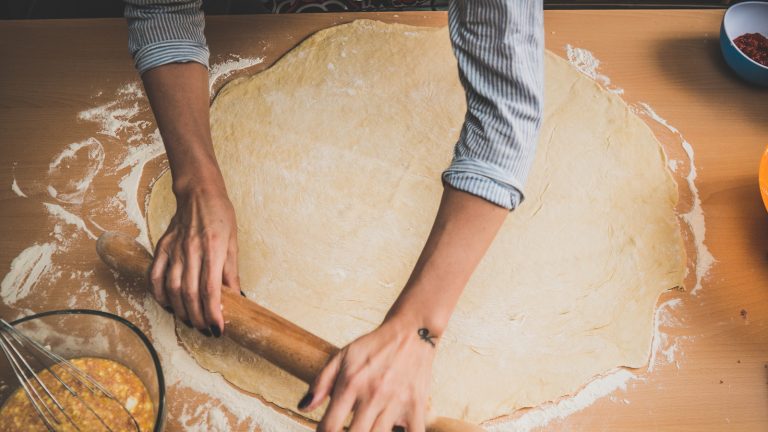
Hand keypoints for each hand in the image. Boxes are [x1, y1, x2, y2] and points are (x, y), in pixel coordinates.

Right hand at [150, 181, 239, 336]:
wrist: (199, 193)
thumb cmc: (221, 217)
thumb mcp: (233, 243)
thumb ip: (231, 272)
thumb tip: (236, 298)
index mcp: (214, 249)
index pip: (211, 289)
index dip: (213, 313)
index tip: (218, 329)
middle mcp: (192, 250)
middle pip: (191, 294)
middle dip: (198, 318)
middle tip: (206, 330)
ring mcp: (174, 249)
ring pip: (172, 289)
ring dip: (181, 311)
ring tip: (191, 322)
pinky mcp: (162, 247)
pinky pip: (155, 276)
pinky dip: (159, 295)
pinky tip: (168, 305)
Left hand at [298, 316, 436, 431]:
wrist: (412, 331)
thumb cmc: (376, 345)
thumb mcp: (343, 356)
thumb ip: (321, 383)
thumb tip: (303, 407)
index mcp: (351, 384)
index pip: (330, 426)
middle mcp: (372, 395)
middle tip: (348, 430)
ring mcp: (396, 402)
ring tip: (365, 428)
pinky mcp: (416, 406)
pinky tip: (392, 431)